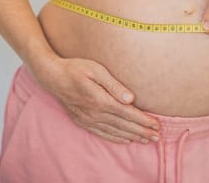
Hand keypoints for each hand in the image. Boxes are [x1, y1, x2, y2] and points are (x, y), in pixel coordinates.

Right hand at [37, 56, 160, 144]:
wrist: (51, 76)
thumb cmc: (76, 68)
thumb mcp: (96, 70)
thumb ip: (114, 85)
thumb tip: (131, 99)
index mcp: (100, 100)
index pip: (128, 113)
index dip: (143, 121)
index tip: (156, 125)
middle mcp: (95, 113)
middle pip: (124, 125)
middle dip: (142, 131)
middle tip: (157, 137)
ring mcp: (88, 119)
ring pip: (115, 131)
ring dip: (132, 136)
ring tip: (146, 140)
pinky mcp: (82, 121)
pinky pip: (102, 133)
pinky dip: (115, 138)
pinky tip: (125, 140)